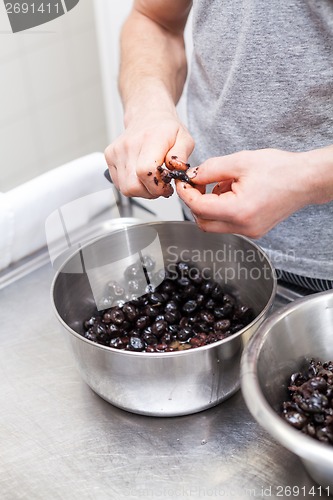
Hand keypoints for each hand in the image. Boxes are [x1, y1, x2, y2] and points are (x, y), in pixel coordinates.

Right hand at [104, 108, 193, 198]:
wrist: (148, 115)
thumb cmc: (167, 129)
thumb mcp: (185, 139)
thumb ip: (182, 157)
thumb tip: (176, 170)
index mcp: (150, 138)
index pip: (146, 171)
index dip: (157, 186)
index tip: (167, 186)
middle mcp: (130, 144)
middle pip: (133, 185)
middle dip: (150, 192)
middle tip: (160, 185)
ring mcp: (117, 151)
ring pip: (125, 188)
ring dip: (141, 191)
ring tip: (151, 180)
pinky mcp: (109, 156)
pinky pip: (119, 184)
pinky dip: (132, 185)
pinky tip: (140, 176)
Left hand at [176, 148, 313, 237]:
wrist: (306, 179)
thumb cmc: (280, 169)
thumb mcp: (239, 162)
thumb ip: (210, 169)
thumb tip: (192, 176)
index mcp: (238, 211)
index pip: (198, 207)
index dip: (186, 193)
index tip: (182, 182)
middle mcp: (243, 227)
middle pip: (203, 222)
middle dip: (195, 202)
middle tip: (198, 183)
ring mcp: (249, 231)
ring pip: (215, 224)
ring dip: (210, 205)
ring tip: (224, 184)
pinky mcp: (254, 230)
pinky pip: (228, 223)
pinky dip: (223, 209)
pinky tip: (234, 192)